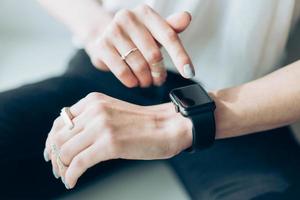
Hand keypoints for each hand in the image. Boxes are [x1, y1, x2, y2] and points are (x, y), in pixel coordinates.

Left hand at [44, 92, 191, 188]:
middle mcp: (94, 110)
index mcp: (93, 101)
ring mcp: (101, 126)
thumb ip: (92, 120)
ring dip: (62, 168)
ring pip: (66, 151)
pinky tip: (71, 181)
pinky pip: (79, 163)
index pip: (60, 121)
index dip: (52, 139)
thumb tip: (71, 141)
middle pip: (59, 137)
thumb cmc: (144, 124)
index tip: (52, 153)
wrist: (170, 126)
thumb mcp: (113, 112)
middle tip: (57, 168)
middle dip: (55, 156)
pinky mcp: (109, 144)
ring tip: (65, 176)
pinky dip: (71, 175)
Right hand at [85, 4, 194, 87]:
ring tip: (146, 81)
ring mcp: (113, 31)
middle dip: (159, 73)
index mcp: (145, 12)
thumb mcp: (154, 31)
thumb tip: (186, 17)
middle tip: (158, 80)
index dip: (180, 56)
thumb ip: (171, 27)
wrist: (104, 35)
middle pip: (154, 55)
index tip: (189, 73)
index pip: (169, 36)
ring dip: (146, 79)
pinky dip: (131, 81)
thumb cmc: (135, 35)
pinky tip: (134, 82)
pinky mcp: (101, 45)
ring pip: (139, 65)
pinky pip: (122, 71)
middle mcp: (128, 17)